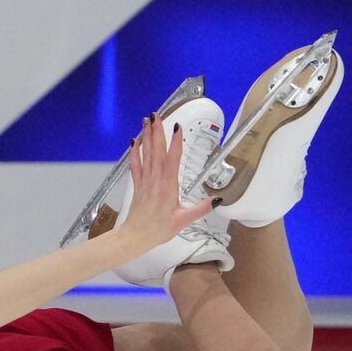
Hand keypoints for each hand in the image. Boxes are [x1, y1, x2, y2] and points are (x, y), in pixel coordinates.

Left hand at [116, 113, 214, 256]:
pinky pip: (135, 163)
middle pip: (157, 149)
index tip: (178, 126)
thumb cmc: (158, 229)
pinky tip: (134, 141)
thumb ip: (202, 209)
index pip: (173, 157)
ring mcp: (145, 180)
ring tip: (146, 120)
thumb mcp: (184, 220)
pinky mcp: (138, 184)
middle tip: (157, 114)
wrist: (135, 236)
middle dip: (157, 130)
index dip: (176, 140)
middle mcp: (155, 179)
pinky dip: (135, 151)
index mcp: (168, 185)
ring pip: (146, 153)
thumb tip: (217, 200)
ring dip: (146, 135)